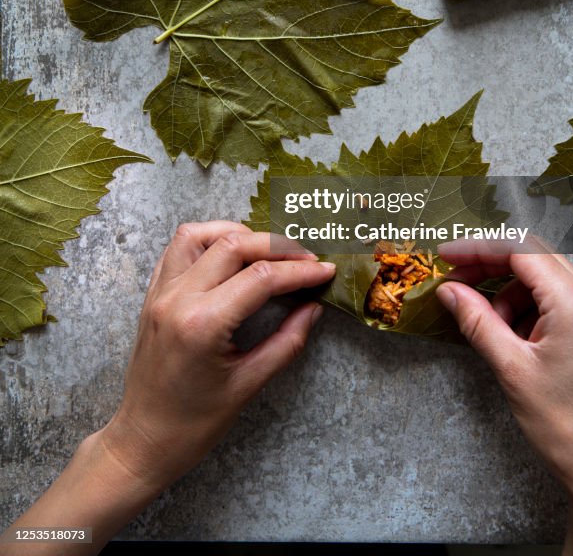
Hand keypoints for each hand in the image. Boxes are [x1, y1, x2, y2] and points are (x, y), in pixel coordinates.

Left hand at [5, 222, 334, 555]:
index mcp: (202, 324)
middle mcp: (177, 298)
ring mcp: (160, 293)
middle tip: (306, 261)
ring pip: (200, 234)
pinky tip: (230, 256)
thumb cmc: (193, 424)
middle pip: (234, 244)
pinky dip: (208, 241)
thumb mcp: (248, 386)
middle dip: (277, 246)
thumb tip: (313, 308)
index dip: (299, 271)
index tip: (325, 271)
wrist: (142, 442)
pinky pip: (178, 249)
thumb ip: (286, 342)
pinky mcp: (152, 294)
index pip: (261, 278)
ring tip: (268, 253)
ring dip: (238, 234)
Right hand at [436, 246, 572, 555]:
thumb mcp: (511, 369)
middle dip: (491, 266)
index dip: (479, 248)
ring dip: (509, 293)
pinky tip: (513, 338)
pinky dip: (528, 309)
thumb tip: (450, 291)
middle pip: (533, 258)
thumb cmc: (566, 426)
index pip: (521, 250)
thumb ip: (477, 321)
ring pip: (543, 279)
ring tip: (490, 328)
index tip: (447, 256)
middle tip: (455, 282)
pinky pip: (557, 301)